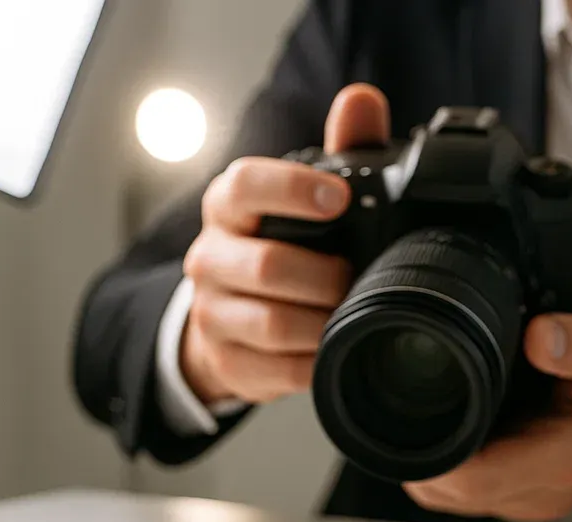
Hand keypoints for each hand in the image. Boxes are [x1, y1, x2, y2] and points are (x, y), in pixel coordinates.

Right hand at [179, 84, 390, 404]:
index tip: (340, 198)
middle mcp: (210, 258)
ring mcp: (212, 314)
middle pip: (266, 265)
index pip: (245, 185)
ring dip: (323, 321)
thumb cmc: (278, 246)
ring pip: (273, 323)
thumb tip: (362, 100)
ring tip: (349, 313)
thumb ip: (339, 148)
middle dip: (324, 275)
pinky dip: (316, 362)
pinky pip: (281, 371)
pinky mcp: (227, 363)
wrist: (227, 323)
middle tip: (356, 277)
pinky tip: (334, 348)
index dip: (292, 189)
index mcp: (227, 207)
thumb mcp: (304, 199)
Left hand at [404, 317, 571, 521]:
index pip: (476, 480)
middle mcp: (542, 492)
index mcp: (563, 461)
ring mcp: (529, 501)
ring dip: (435, 461)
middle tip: (414, 406)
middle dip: (423, 454)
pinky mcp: (520, 497)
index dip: (436, 457)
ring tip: (438, 413)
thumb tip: (539, 338)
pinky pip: (468, 492)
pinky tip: (460, 429)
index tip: (417, 419)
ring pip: (452, 498)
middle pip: (452, 492)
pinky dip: (452, 465)